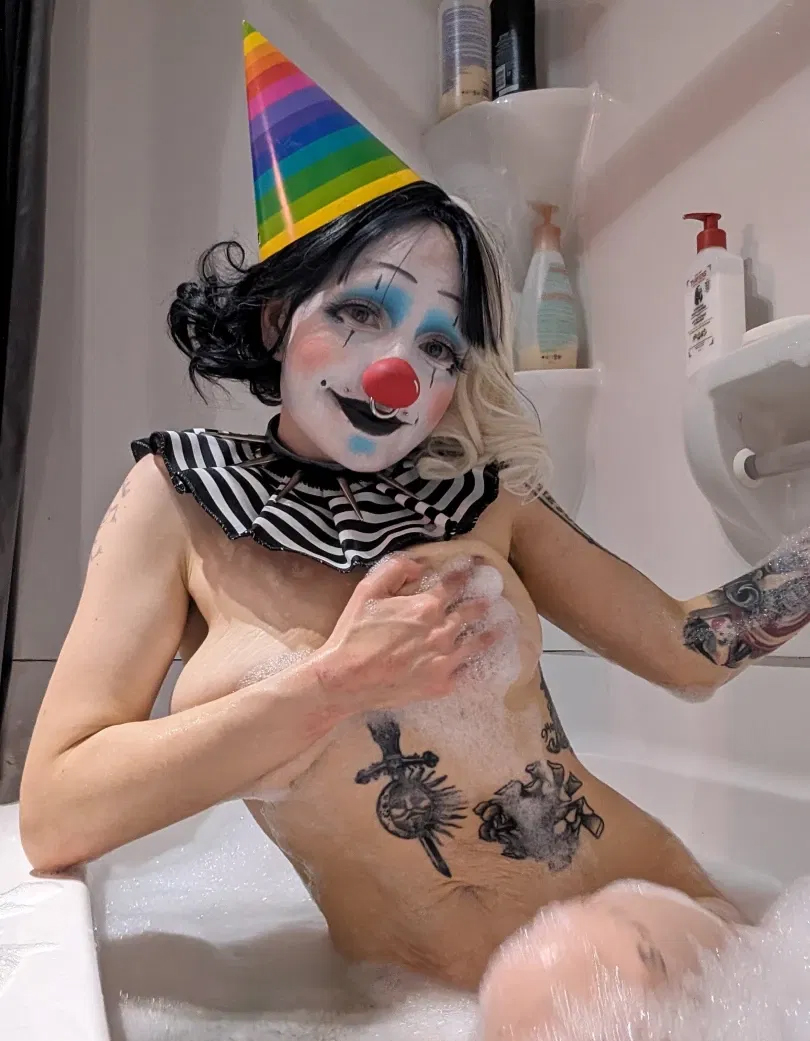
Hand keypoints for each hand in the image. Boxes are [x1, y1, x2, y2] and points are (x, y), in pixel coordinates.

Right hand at [316, 555, 496, 716]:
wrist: (346, 680)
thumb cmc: (354, 633)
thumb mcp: (368, 590)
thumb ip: (395, 570)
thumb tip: (420, 565)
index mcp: (426, 606)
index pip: (453, 585)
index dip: (465, 574)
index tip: (476, 567)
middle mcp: (442, 632)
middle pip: (469, 613)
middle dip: (481, 603)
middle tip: (492, 598)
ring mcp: (444, 660)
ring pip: (475, 644)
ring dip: (489, 634)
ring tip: (500, 629)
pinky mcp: (441, 685)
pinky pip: (465, 672)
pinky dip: (475, 666)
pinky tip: (483, 663)